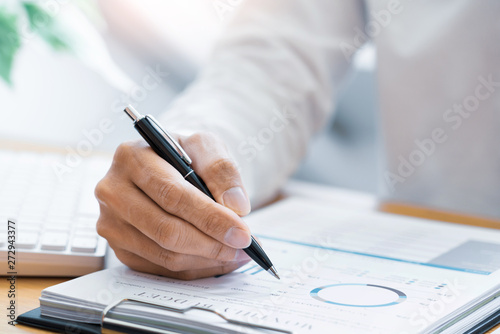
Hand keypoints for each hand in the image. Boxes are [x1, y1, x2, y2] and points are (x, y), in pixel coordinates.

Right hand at [95, 132, 251, 279]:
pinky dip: (194, 268)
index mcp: (131, 156)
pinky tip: (216, 259)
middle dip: (212, 244)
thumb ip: (222, 170)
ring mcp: (111, 222)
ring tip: (237, 253)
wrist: (164, 165)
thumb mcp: (206, 146)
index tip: (242, 233)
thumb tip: (236, 206)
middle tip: (244, 247)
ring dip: (206, 259)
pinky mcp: (119, 246)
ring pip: (164, 255)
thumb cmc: (184, 155)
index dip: (210, 218)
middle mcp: (112, 190)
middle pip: (166, 230)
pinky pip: (160, 269)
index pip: (172, 195)